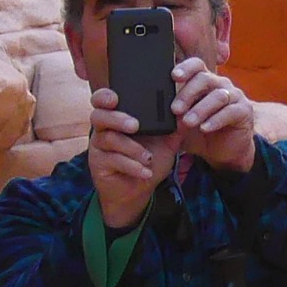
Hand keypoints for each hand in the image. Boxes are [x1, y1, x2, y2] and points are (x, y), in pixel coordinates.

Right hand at [86, 86, 170, 228]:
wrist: (139, 191)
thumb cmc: (149, 161)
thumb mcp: (166, 144)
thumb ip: (175, 129)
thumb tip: (187, 113)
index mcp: (118, 117)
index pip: (104, 100)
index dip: (105, 96)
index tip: (116, 98)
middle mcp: (104, 129)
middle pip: (99, 116)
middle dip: (117, 119)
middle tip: (135, 125)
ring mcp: (99, 147)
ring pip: (108, 139)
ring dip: (131, 148)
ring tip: (148, 158)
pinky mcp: (98, 164)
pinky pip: (112, 160)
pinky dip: (131, 166)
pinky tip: (145, 172)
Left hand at [171, 57, 253, 175]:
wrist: (224, 153)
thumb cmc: (200, 133)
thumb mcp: (181, 124)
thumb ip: (171, 115)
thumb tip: (152, 111)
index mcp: (204, 82)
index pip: (196, 65)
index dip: (186, 68)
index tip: (173, 76)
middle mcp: (220, 85)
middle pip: (204, 79)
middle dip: (188, 94)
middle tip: (175, 109)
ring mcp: (234, 96)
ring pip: (218, 96)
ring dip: (200, 109)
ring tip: (188, 122)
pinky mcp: (244, 111)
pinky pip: (230, 112)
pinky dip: (215, 120)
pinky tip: (205, 128)